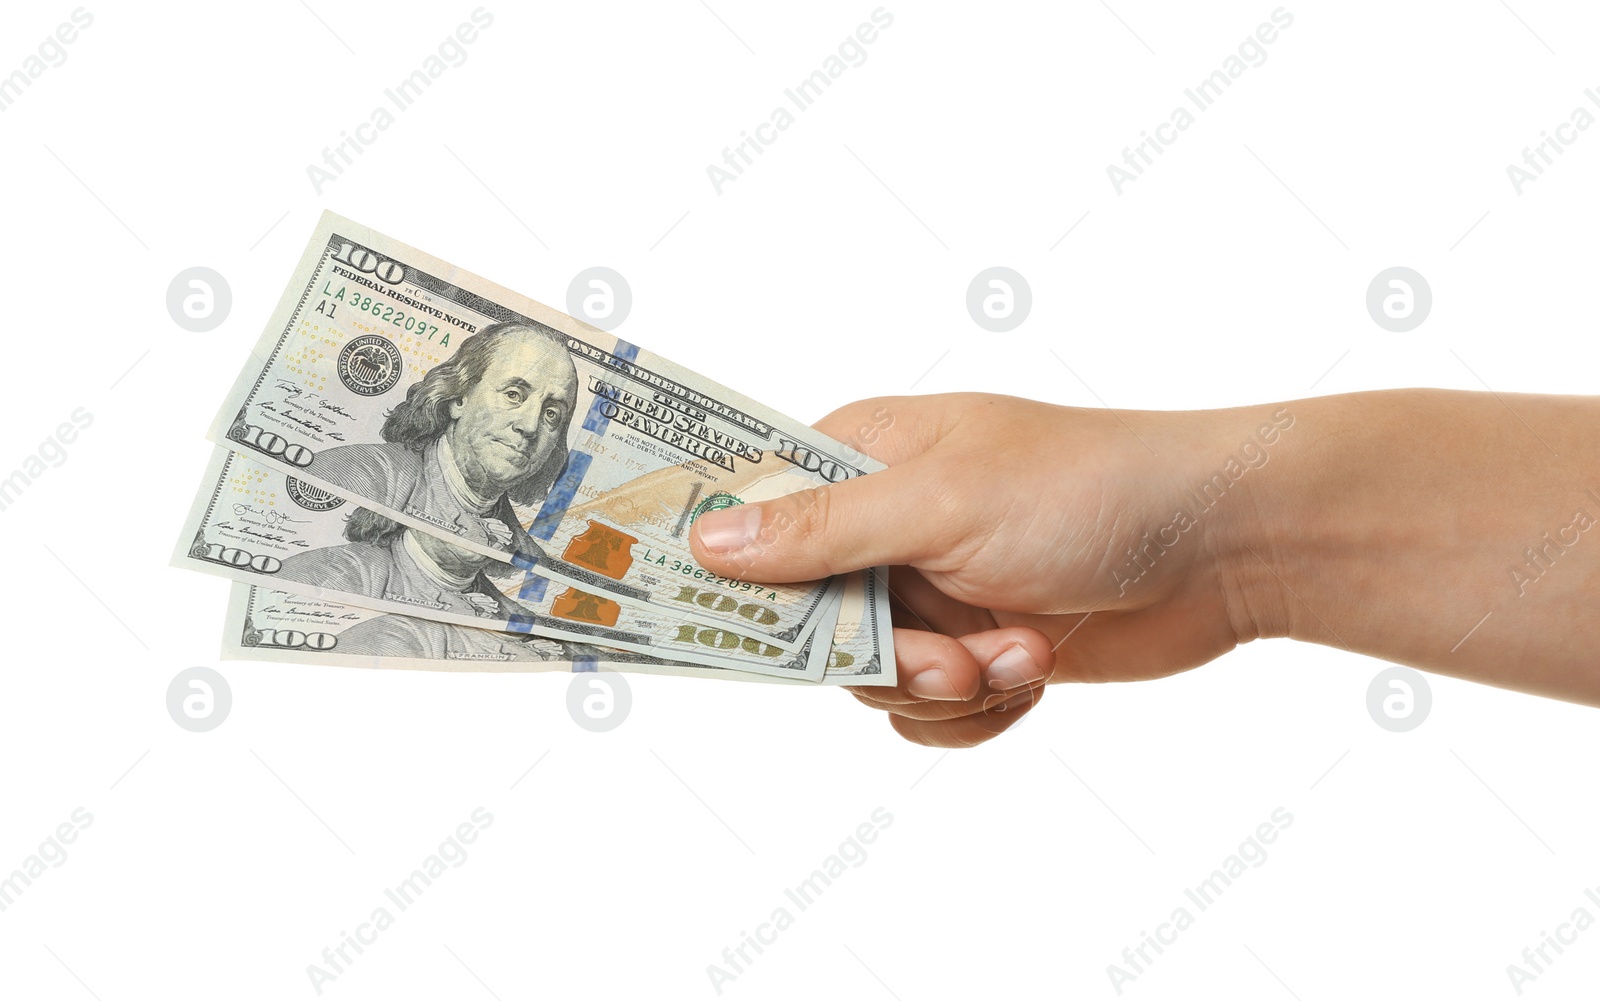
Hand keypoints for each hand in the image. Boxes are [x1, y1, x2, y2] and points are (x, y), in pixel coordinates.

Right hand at [690, 393, 1272, 746]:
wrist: (1225, 545)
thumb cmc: (1088, 487)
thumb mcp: (942, 502)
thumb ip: (822, 530)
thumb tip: (706, 541)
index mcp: (864, 457)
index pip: (754, 517)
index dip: (732, 574)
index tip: (706, 621)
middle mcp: (887, 525)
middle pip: (806, 622)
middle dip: (880, 656)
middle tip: (948, 658)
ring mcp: (933, 590)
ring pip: (870, 678)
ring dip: (945, 686)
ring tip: (1017, 656)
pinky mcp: (978, 648)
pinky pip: (928, 712)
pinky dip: (977, 711)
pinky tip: (1032, 674)